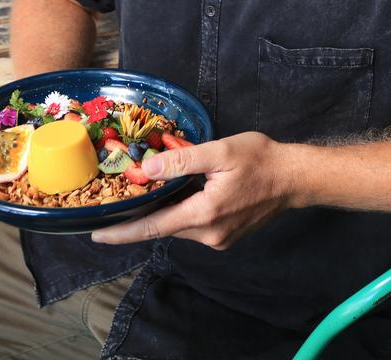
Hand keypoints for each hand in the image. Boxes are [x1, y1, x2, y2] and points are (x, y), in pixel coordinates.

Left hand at [91, 131, 296, 249]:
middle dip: (138, 217)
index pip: (154, 227)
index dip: (123, 232)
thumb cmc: (260, 159)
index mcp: (205, 214)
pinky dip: (178, 212)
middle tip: (112, 205)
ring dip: (160, 212)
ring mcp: (218, 238)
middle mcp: (209, 234)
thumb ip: (182, 161)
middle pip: (163, 227)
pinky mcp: (225, 235)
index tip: (96, 235)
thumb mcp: (219, 152)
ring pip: (177, 226)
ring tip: (141, 194)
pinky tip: (173, 194)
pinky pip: (192, 225)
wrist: (293, 178)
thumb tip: (148, 170)